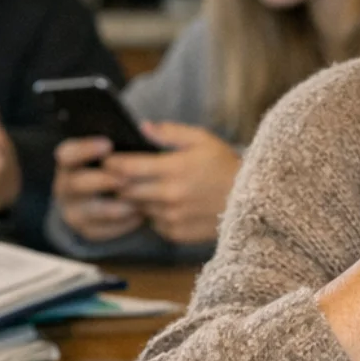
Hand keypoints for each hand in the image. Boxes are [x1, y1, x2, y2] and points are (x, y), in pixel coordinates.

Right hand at [54, 136, 144, 242]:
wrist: (116, 196)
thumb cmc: (120, 163)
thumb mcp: (121, 148)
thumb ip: (132, 137)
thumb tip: (147, 127)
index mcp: (71, 160)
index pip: (67, 153)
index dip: (85, 149)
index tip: (108, 144)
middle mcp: (66, 185)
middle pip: (77, 183)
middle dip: (102, 181)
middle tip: (125, 179)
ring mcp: (74, 209)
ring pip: (91, 211)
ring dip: (116, 206)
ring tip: (139, 202)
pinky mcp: (87, 229)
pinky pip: (103, 230)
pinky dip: (123, 224)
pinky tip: (141, 216)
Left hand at [104, 122, 239, 245]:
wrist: (252, 201)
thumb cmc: (226, 166)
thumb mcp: (202, 140)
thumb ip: (170, 132)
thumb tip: (142, 127)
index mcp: (173, 168)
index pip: (126, 167)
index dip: (111, 163)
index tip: (107, 160)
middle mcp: (168, 195)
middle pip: (125, 191)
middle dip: (118, 183)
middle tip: (118, 176)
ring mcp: (171, 217)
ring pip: (137, 208)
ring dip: (135, 200)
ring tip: (143, 188)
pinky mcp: (176, 233)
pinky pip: (153, 223)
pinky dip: (153, 214)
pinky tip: (165, 205)